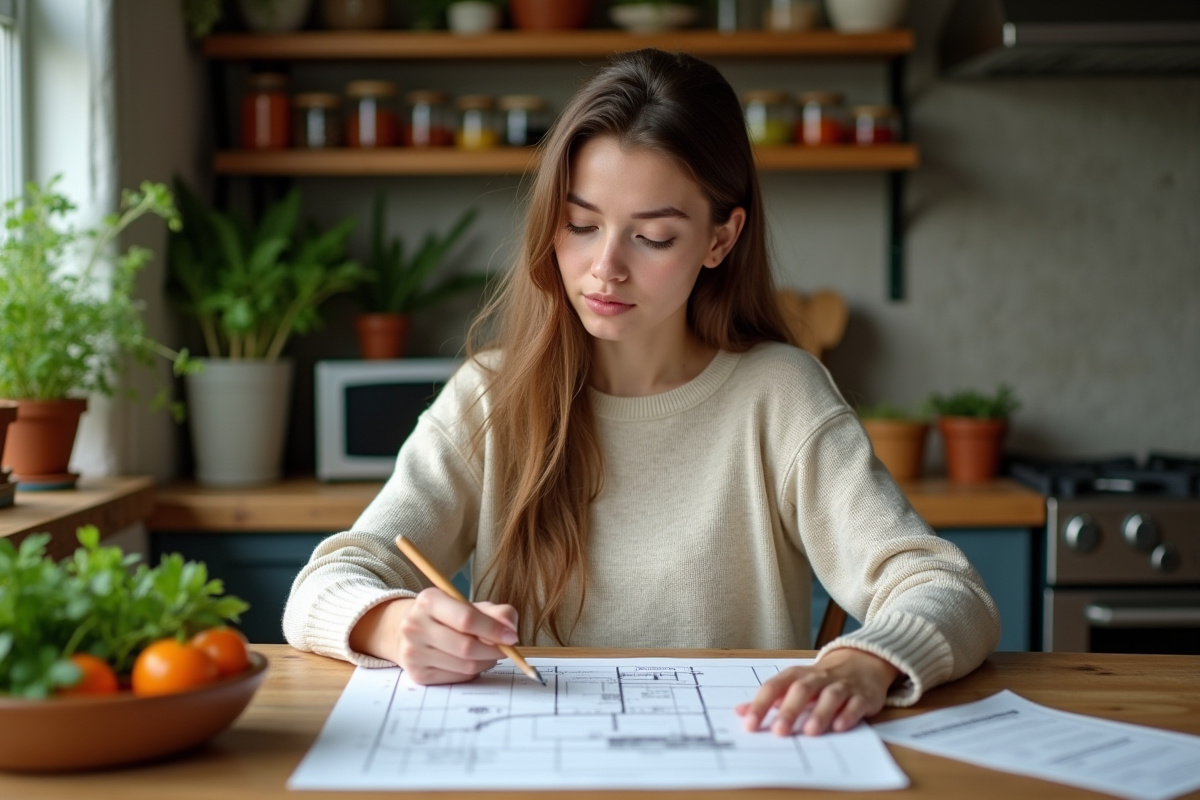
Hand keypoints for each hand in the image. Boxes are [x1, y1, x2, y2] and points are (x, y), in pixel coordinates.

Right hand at [349, 589, 519, 684]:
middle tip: (506, 649)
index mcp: (429, 600)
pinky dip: (473, 672)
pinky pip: (457, 678)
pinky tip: (471, 662)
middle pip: (466, 647)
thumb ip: (496, 613)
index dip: (494, 630)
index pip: (466, 618)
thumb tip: (511, 630)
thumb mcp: (469, 605)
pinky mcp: (416, 674)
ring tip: (489, 654)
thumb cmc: (447, 616)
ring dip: (486, 662)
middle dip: (494, 650)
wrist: (409, 631)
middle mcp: (415, 625)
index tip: (512, 637)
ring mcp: (413, 652)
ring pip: (464, 665)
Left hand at [734, 648, 900, 735]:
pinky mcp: (863, 695)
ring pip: (830, 695)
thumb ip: (769, 699)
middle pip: (802, 690)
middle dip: (790, 710)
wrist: (863, 662)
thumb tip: (740, 712)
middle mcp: (818, 678)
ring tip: (810, 732)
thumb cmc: (821, 679)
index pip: (774, 687)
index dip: (761, 704)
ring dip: (820, 713)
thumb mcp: (794, 684)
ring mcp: (842, 685)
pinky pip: (856, 703)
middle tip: (779, 732)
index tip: (749, 724)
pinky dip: (848, 715)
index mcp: (797, 675)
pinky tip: (839, 727)